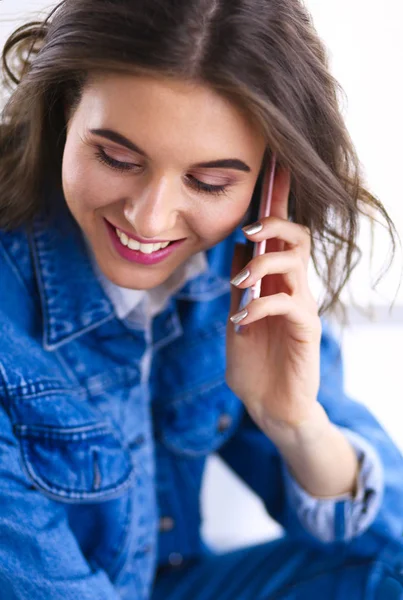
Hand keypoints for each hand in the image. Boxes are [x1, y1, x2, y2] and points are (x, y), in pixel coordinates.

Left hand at [226, 167, 322, 440]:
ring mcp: (302, 307)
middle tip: (248, 230)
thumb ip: (241, 282)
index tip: (273, 166)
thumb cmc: (253, 361)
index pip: (280, 235)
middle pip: (298, 237)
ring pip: (296, 263)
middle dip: (275, 225)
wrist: (268, 405)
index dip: (279, 200)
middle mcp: (293, 287)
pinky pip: (288, 303)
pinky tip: (241, 321)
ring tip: (238, 281)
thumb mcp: (238, 314)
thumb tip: (238, 243)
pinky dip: (260, 305)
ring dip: (264, 263)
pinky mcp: (306, 330)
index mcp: (275, 281)